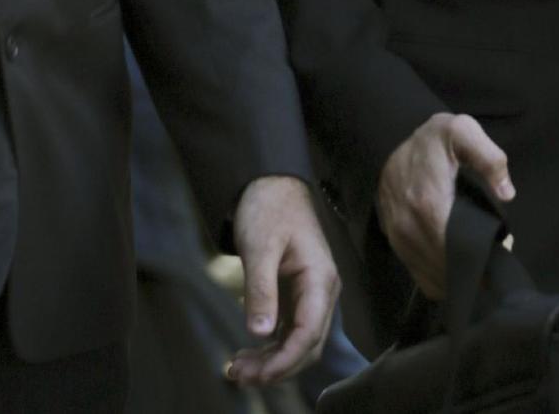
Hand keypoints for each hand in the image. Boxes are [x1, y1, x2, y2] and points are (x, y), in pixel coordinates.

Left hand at [226, 175, 339, 385]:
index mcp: (320, 278)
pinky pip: (289, 331)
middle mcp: (322, 291)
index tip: (258, 375)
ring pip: (298, 342)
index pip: (309, 333)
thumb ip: (261, 289)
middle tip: (237, 376)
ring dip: (272, 361)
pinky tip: (247, 354)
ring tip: (236, 369)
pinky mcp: (298, 295)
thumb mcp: (260, 246)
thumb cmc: (269, 208)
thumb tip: (260, 333)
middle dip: (276, 367)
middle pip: (307, 345)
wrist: (271, 183)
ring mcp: (311, 295)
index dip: (285, 361)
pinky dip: (271, 347)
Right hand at [376, 112, 514, 299]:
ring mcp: (400, 240)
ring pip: (435, 278)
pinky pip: (422, 278)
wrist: (388, 142)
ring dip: (458, 276)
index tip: (501, 249)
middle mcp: (409, 229)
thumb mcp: (462, 131)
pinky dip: (442, 278)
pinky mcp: (396, 246)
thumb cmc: (431, 141)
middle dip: (474, 269)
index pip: (459, 252)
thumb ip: (489, 157)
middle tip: (494, 256)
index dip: (483, 257)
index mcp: (428, 205)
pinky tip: (456, 265)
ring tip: (477, 260)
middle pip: (449, 269)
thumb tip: (506, 193)